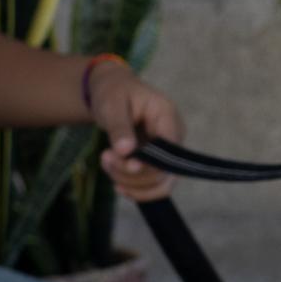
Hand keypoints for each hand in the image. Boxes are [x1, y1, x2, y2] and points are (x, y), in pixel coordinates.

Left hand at [87, 62, 181, 201]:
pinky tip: (118, 186)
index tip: (120, 160)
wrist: (112, 92)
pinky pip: (154, 184)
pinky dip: (136, 189)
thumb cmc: (113, 93)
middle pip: (164, 170)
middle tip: (105, 158)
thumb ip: (119, 128)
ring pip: (160, 182)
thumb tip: (126, 152)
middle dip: (131, 173)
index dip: (148, 162)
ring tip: (106, 165)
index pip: (169, 149)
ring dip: (131, 183)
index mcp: (168, 116)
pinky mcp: (159, 161)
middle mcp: (175, 136)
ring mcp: (168, 151)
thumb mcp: (111, 105)